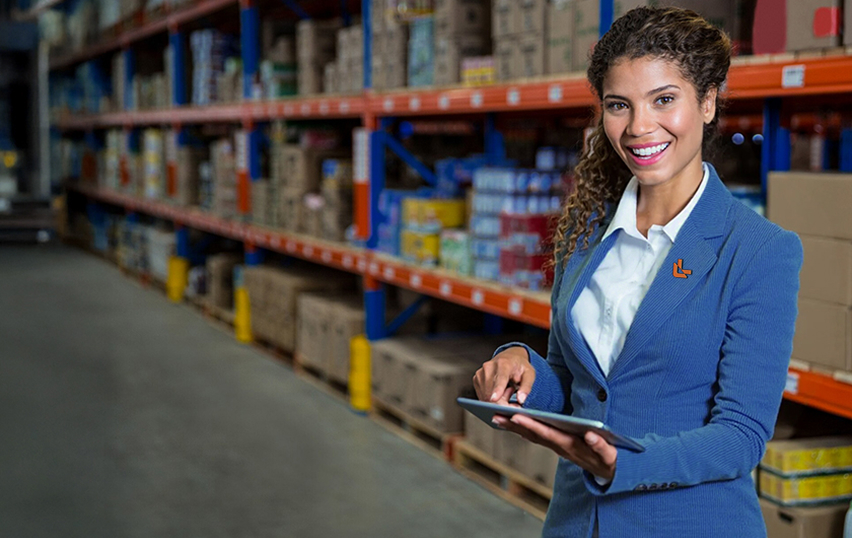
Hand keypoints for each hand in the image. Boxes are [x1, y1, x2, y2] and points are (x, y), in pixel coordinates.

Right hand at [473, 347, 535, 405]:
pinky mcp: (476, 379)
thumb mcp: (530, 374)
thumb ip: (526, 387)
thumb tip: (521, 400)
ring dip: (497, 401)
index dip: (497, 390)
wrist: (509, 358)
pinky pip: (482, 396)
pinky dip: (491, 399)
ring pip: (486, 396)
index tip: (494, 399)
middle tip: (515, 404)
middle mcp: (489, 366)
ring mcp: (481, 372)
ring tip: (508, 392)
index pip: (500, 378)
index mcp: (504, 363)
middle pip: (491, 391)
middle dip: (502, 403)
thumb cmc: (520, 367)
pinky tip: (499, 393)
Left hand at [493, 414, 616, 480]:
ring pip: (532, 436)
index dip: (531, 425)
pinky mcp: (557, 445)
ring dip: (514, 427)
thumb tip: (590, 435)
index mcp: (571, 446)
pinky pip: (537, 437)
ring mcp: (557, 447)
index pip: (547, 434)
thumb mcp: (609, 455)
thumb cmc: (608, 460)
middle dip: (514, 425)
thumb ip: (600, 446)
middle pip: (534, 435)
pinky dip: (523, 430)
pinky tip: (511, 423)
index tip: (516, 416)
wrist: (610, 472)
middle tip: (495, 415)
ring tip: (496, 417)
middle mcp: (560, 447)